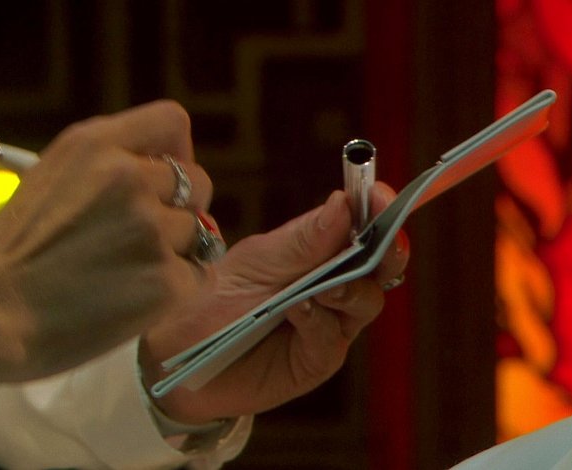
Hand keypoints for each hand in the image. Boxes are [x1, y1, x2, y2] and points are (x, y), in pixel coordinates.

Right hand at [0, 100, 215, 387]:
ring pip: (200, 233)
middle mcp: (131, 179)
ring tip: (130, 274)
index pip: (171, 122)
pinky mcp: (166, 282)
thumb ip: (108, 164)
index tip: (164, 176)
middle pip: (198, 182)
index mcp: (97, 145)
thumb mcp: (51, 176)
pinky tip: (142, 298)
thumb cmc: (11, 252)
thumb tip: (166, 174)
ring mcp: (152, 231)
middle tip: (147, 237)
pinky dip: (180, 290)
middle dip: (179, 209)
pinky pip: (201, 276)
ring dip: (176, 253)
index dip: (176, 152)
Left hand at [139, 182, 409, 422]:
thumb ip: (302, 240)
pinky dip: (318, 320)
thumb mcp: (256, 260)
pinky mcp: (317, 359)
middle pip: (382, 265)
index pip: (364, 226)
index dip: (380, 209)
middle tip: (384, 241)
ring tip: (327, 285)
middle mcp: (336, 285)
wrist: (182, 352)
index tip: (384, 196)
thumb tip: (343, 202)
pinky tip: (299, 308)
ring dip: (351, 289)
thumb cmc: (218, 298)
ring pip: (367, 301)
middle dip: (388, 250)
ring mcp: (331, 323)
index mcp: (322, 251)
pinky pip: (331, 337)